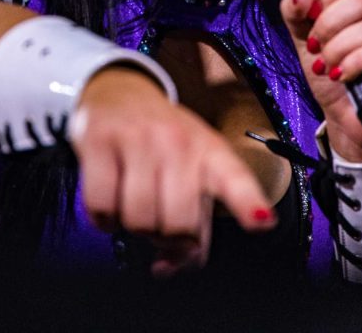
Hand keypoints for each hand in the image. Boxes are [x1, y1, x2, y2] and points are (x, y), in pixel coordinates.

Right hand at [69, 66, 276, 275]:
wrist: (119, 91)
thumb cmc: (161, 143)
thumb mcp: (190, 173)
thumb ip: (193, 228)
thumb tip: (166, 268)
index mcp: (210, 151)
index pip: (234, 178)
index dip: (248, 203)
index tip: (262, 222)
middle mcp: (177, 140)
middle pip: (178, 225)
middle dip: (166, 239)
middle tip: (159, 222)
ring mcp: (138, 136)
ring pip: (139, 219)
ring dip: (133, 227)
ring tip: (133, 205)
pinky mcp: (99, 138)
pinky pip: (101, 205)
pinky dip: (103, 218)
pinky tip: (109, 201)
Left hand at [281, 0, 361, 161]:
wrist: (348, 123)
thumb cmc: (334, 77)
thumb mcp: (305, 40)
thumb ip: (296, 13)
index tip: (311, 14)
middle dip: (330, 23)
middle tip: (315, 46)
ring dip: (341, 47)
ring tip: (328, 65)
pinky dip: (358, 62)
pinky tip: (344, 74)